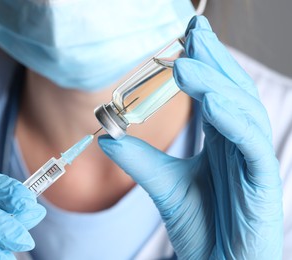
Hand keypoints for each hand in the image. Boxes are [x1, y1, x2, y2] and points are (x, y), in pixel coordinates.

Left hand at [98, 16, 282, 258]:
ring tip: (189, 63)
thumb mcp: (164, 185)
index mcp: (222, 141)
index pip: (215, 92)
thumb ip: (139, 160)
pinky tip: (212, 100)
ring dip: (217, 84)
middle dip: (213, 60)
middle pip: (231, 92)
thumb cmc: (202, 225)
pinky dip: (233, 120)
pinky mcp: (262, 184)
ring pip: (243, 112)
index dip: (204, 63)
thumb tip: (106, 136)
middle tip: (193, 32)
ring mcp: (253, 162)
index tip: (185, 37)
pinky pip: (252, 146)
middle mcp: (240, 144)